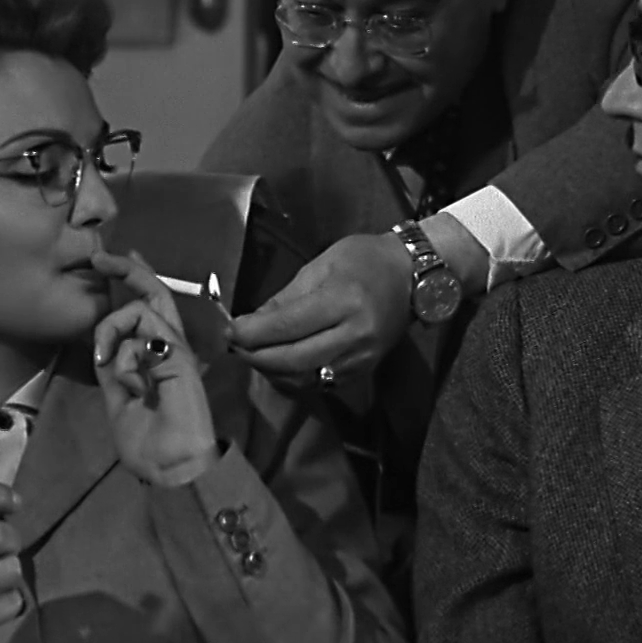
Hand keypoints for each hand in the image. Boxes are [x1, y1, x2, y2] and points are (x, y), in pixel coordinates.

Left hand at [91, 250, 219, 486]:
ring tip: (107, 365)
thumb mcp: (117, 398)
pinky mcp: (179, 356)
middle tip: (100, 258)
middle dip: (127, 269)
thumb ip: (113, 367)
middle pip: (153, 293)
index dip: (132, 280)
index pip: (146, 308)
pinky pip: (145, 335)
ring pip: (139, 310)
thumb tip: (105, 342)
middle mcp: (169, 345)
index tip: (108, 262)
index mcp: (157, 355)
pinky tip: (131, 382)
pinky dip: (126, 356)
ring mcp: (176, 348)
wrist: (171, 466)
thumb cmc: (147, 442)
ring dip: (111, 333)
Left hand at [225, 232, 413, 384]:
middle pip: (294, 360)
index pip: (288, 326)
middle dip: (257, 357)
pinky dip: (294, 378)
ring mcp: (362, 357)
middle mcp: (355, 334)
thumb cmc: (365, 260)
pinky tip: (280, 365)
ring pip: (306, 378)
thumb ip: (286, 297)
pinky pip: (321, 383)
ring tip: (253, 355)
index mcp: (344, 300)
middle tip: (235, 346)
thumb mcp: (321, 265)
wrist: (412, 276)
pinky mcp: (365, 370)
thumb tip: (251, 323)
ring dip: (272, 371)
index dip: (253, 333)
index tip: (229, 331)